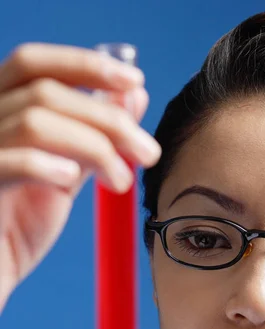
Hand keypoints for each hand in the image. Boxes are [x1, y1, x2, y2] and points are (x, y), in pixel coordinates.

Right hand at [0, 42, 160, 309]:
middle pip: (45, 91)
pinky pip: (10, 160)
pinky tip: (71, 179)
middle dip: (108, 118)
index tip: (135, 81)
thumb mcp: (63, 176)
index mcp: (0, 111)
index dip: (85, 64)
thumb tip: (134, 96)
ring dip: (94, 147)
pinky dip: (48, 165)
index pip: (36, 64)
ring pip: (35, 122)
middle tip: (148, 152)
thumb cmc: (15, 227)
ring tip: (121, 182)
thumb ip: (94, 136)